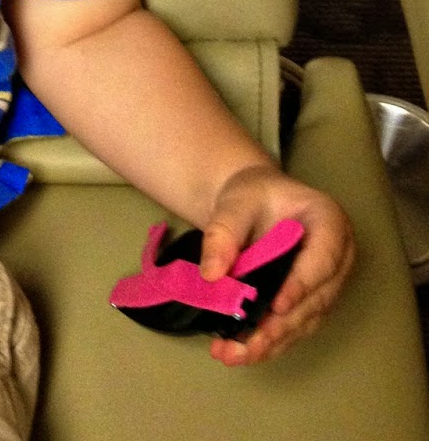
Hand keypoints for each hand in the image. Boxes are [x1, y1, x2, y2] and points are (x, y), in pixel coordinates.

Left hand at [199, 164, 354, 365]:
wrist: (254, 202)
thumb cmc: (252, 195)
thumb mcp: (235, 203)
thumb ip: (223, 232)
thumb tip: (211, 274)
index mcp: (330, 223)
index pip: (323, 258)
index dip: (302, 284)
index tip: (279, 307)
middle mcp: (338, 260)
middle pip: (316, 299)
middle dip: (282, 325)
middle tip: (251, 343)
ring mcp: (325, 286)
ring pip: (304, 321)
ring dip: (271, 342)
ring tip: (234, 355)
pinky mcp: (307, 304)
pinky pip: (291, 327)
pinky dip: (266, 343)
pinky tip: (237, 353)